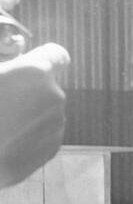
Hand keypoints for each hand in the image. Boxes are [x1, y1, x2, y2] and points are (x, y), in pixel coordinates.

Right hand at [0, 42, 69, 188]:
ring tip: (2, 124)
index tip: (35, 66)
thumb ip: (8, 70)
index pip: (57, 56)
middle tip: (1, 102)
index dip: (46, 59)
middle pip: (46, 88)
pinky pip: (43, 135)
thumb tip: (11, 74)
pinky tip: (6, 141)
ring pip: (45, 113)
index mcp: (36, 71)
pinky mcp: (53, 148)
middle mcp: (54, 96)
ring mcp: (56, 124)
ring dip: (28, 115)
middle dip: (28, 92)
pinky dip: (29, 136)